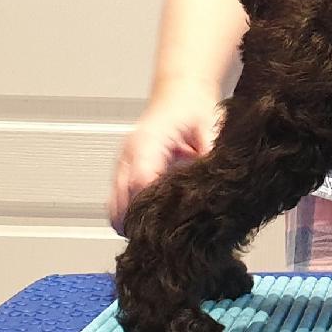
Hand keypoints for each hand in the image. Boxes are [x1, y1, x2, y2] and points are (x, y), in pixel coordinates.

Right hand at [107, 87, 221, 235]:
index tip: (167, 228)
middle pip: (120, 202)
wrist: (181, 90)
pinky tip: (155, 220)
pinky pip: (121, 200)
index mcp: (147, 142)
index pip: (139, 184)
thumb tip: (216, 186)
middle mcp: (129, 155)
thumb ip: (210, 157)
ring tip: (161, 234)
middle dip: (139, 224)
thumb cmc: (193, 105)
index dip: (151, 210)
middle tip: (164, 241)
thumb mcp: (210, 128)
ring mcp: (125, 164)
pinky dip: (133, 213)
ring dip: (134, 221)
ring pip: (115, 205)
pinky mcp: (127, 171)